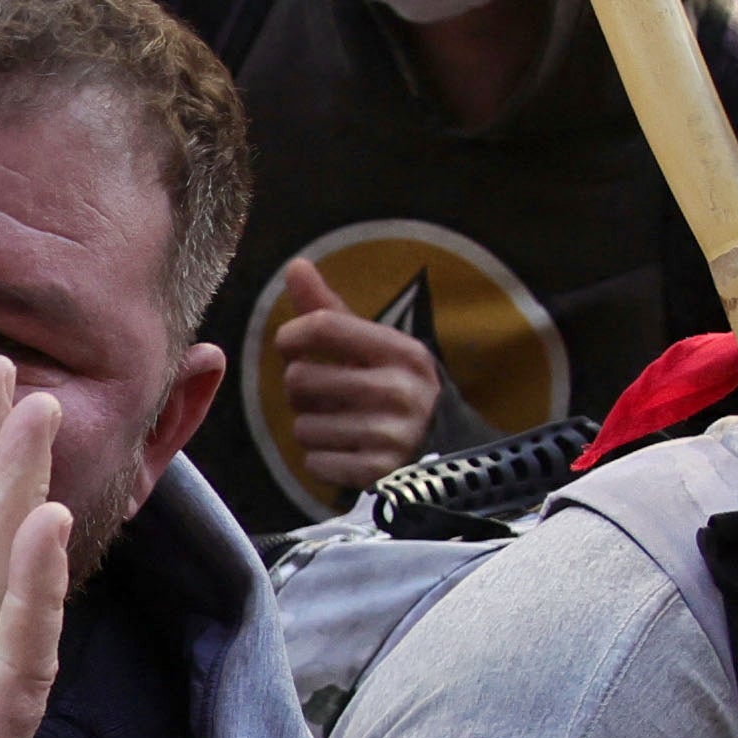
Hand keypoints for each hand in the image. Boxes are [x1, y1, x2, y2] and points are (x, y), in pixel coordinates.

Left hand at [261, 257, 447, 503]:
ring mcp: (389, 435)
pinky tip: (346, 452)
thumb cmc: (397, 389)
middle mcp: (398, 389)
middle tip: (322, 395)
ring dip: (311, 427)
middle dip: (300, 390)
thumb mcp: (376, 347)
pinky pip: (314, 462)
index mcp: (401, 351)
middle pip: (300, 379)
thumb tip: (295, 265)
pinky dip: (321, 459)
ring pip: (302, 426)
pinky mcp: (377, 473)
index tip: (292, 347)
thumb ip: (331, 310)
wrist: (446, 454)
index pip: (323, 326)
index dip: (291, 336)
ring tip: (339, 425)